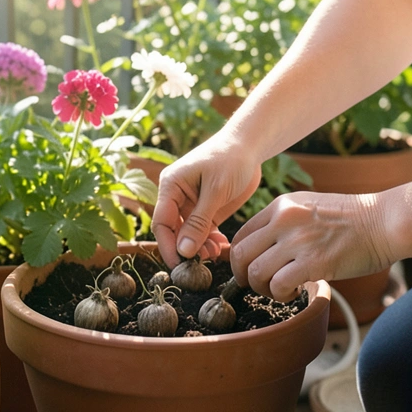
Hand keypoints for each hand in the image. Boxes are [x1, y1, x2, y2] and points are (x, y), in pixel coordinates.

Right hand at [153, 136, 261, 267]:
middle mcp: (177, 197)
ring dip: (200, 247)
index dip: (168, 246)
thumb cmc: (230, 159)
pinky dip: (210, 241)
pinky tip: (221, 247)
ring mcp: (192, 204)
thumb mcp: (216, 190)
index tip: (180, 266)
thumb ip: (199, 221)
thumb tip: (184, 251)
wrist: (250, 145)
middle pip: (173, 231)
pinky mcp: (207, 210)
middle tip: (202, 264)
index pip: (161, 222)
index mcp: (171, 186)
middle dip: (186, 249)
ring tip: (215, 254)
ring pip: (189, 235)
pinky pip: (203, 231)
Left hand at [231, 191, 392, 301]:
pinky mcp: (314, 262)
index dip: (240, 259)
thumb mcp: (310, 207)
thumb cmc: (353, 219)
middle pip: (240, 255)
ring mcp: (298, 240)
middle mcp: (284, 220)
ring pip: (255, 272)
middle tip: (260, 285)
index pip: (241, 235)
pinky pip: (278, 285)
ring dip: (263, 289)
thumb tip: (262, 247)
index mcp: (281, 206)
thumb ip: (284, 222)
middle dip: (244, 277)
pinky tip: (296, 292)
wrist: (385, 221)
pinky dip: (281, 295)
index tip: (250, 270)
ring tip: (282, 289)